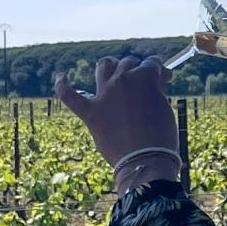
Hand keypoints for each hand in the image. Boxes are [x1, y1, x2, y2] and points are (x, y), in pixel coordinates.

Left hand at [52, 54, 180, 183]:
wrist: (145, 161)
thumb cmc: (161, 137)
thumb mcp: (164, 108)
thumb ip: (155, 92)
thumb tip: (152, 84)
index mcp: (144, 78)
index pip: (151, 64)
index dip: (159, 70)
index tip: (163, 79)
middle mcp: (123, 80)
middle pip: (128, 64)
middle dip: (138, 70)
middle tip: (145, 83)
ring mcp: (104, 95)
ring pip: (104, 67)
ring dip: (111, 66)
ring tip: (115, 71)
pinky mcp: (90, 113)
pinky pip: (69, 95)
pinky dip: (63, 85)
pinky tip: (61, 77)